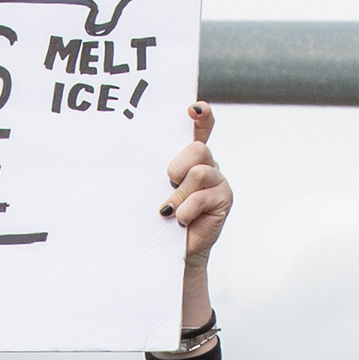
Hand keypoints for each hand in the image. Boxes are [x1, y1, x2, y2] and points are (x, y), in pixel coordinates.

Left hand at [161, 103, 228, 265]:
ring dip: (179, 193)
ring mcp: (218, 181)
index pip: (202, 126)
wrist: (174, 250)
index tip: (192, 109)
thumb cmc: (159, 216)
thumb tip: (133, 151)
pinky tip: (181, 219)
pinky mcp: (224, 199)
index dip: (202, 115)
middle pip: (198, 148)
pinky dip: (187, 208)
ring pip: (200, 172)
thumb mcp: (154, 187)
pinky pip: (204, 196)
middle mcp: (208, 164)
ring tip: (170, 210)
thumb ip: (154, 169)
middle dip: (178, 166)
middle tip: (167, 184)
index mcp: (190, 156)